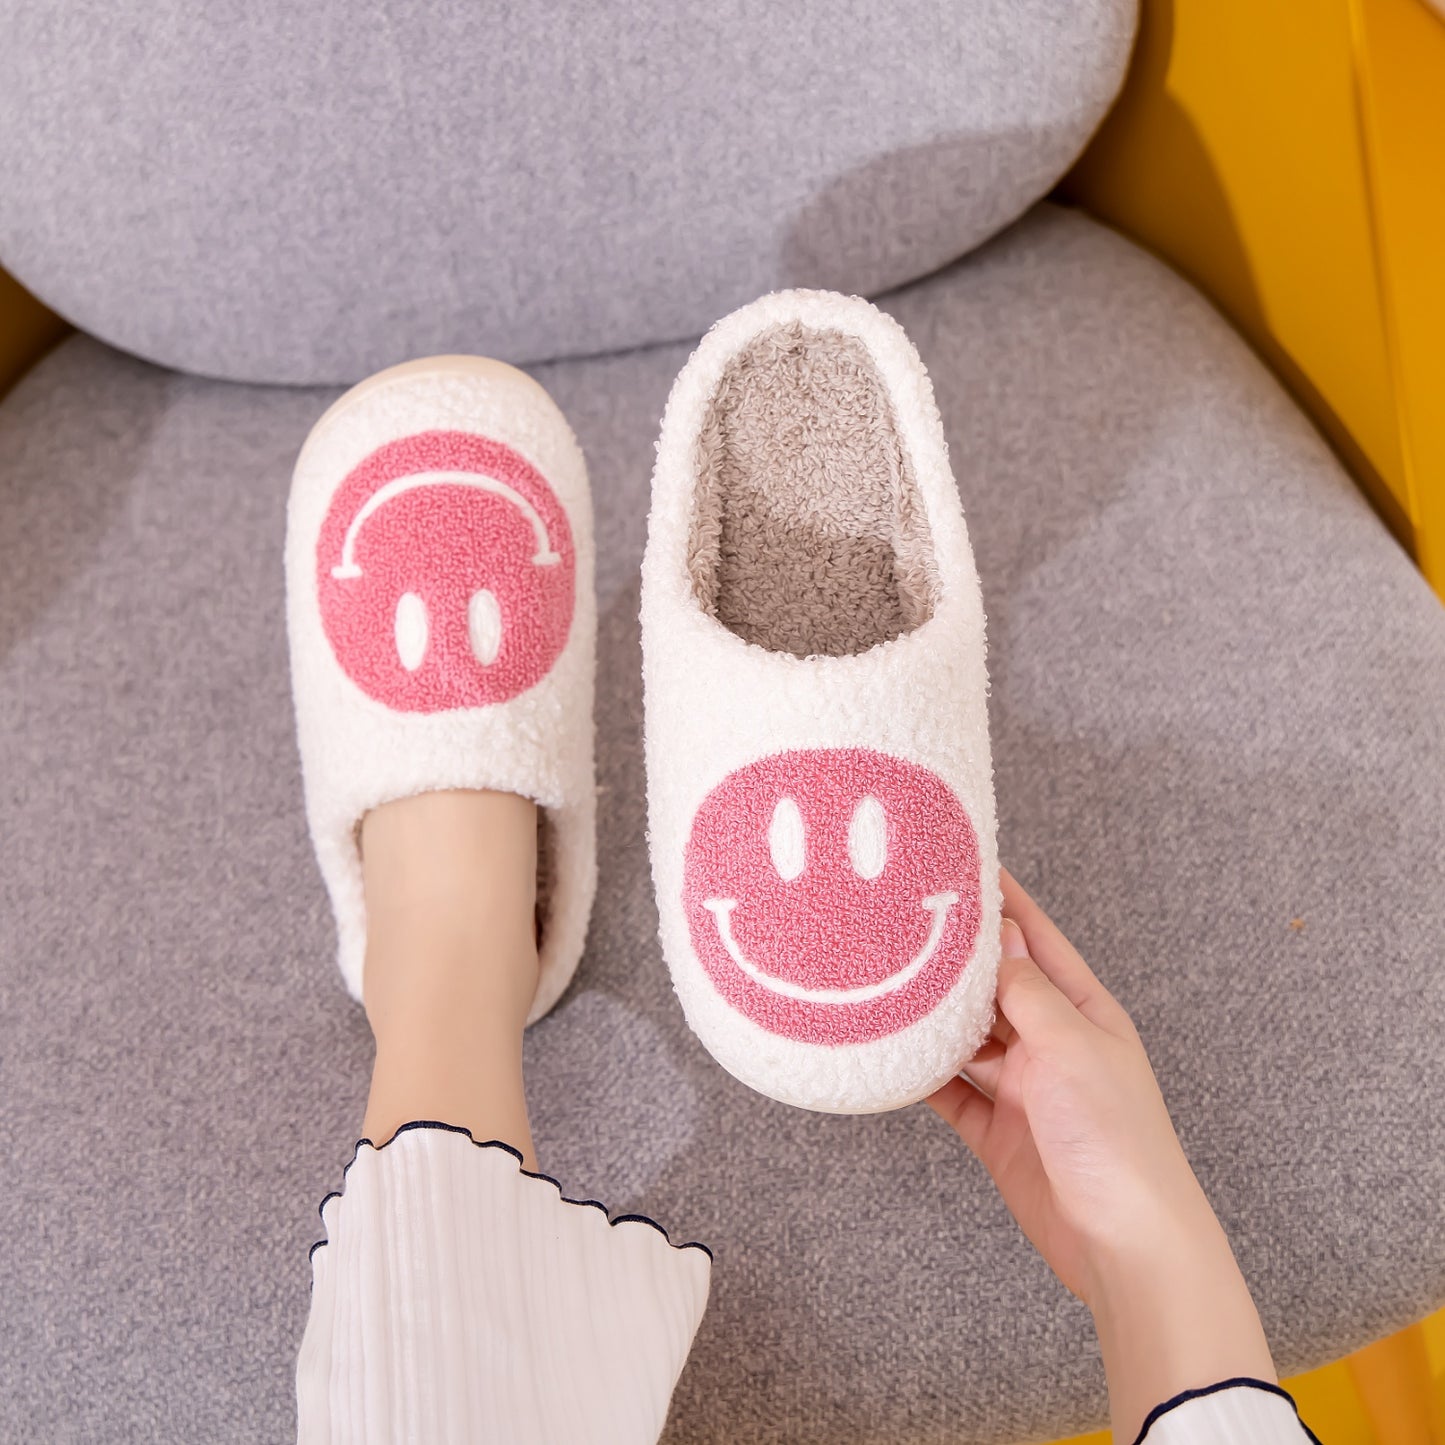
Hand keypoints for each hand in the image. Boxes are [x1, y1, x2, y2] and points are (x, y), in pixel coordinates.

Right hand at [929, 867, 1276, 1439]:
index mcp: (1082, 1011)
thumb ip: (1027, 987)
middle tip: (901, 917)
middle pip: (993, 985)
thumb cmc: (1116, 1138)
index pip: (1035, 938)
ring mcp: (1023, 1087)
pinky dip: (922, 1075)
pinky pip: (950, 1091)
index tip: (961, 862)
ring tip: (883, 979)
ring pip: (966, 1037)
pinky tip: (891, 1055)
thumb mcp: (1070, 1044)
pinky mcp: (997, 1132)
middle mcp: (1051, 1042)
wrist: (1123, 1244)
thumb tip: (998, 930)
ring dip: (932, 1015)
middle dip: (953, 956)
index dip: (1001, 899)